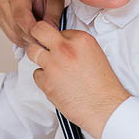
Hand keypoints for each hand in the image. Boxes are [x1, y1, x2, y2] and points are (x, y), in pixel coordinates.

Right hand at [0, 0, 64, 51]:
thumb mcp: (55, 0)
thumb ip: (52, 17)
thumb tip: (48, 34)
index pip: (20, 16)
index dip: (33, 30)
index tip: (44, 37)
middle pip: (16, 27)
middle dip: (33, 36)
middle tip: (47, 36)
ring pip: (13, 35)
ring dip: (29, 39)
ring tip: (40, 31)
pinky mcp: (0, 19)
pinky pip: (11, 36)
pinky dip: (24, 39)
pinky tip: (32, 31)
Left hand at [25, 23, 130, 138]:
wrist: (106, 109)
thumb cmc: (104, 87)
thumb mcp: (96, 55)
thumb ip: (77, 46)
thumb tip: (61, 43)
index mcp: (81, 40)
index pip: (60, 30)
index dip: (59, 39)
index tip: (60, 46)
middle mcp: (65, 49)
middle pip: (38, 30)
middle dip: (37, 35)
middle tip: (40, 44)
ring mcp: (53, 65)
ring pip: (32, 52)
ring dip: (39, 58)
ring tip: (51, 67)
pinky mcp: (46, 82)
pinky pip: (36, 75)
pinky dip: (43, 79)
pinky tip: (56, 84)